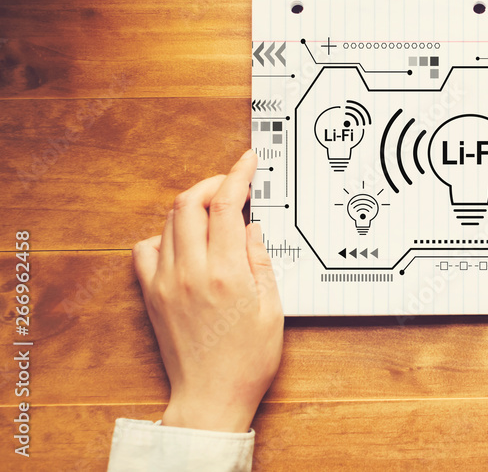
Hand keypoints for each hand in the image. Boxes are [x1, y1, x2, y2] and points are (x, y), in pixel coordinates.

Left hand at [132, 149, 283, 431]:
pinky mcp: (151, 295)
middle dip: (212, 182)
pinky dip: (164, 235)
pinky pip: (145, 249)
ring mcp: (165, 282)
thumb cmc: (248, 359)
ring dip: (192, 205)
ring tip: (214, 212)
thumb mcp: (272, 308)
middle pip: (190, 202)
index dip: (237, 175)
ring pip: (169, 221)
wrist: (211, 396)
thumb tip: (251, 226)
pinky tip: (184, 243)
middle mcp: (190, 271)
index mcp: (226, 273)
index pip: (226, 205)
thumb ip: (260, 260)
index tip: (248, 161)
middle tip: (232, 183)